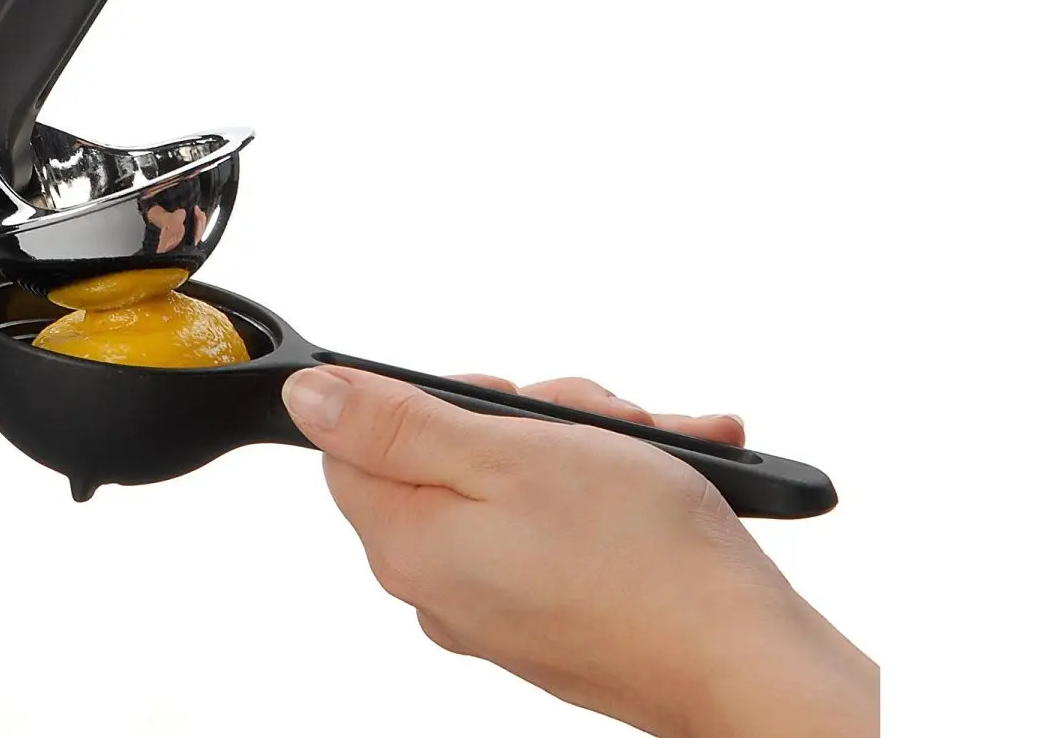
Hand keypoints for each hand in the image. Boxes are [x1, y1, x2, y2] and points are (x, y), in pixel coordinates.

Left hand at [282, 365, 877, 737]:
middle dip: (531, 416)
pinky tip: (672, 470)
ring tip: (645, 449)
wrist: (749, 659)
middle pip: (451, 450)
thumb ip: (394, 424)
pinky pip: (568, 518)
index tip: (498, 404)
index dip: (427, 401)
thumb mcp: (505, 454)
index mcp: (411, 545)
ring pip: (520, 473)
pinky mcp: (560, 608)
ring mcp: (504, 601)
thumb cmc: (640, 558)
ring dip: (586, 440)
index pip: (357, 445)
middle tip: (590, 423)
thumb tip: (309, 398)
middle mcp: (445, 583)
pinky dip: (618, 482)